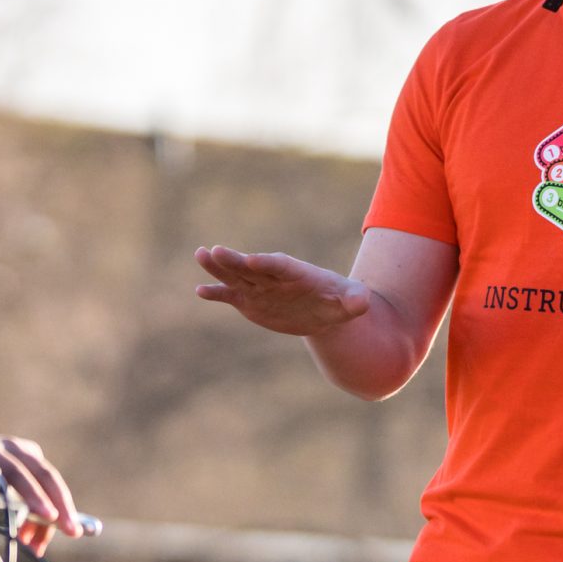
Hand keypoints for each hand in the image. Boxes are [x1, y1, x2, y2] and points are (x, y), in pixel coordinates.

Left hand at [0, 433, 83, 555]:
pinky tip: (35, 535)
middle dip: (59, 504)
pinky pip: (46, 484)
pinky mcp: (29, 457)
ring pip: (49, 479)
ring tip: (39, 546)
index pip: (14, 470)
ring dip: (54, 512)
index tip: (47, 517)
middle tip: (71, 531)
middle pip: (42, 472)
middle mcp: (7, 446)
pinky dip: (46, 510)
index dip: (32, 494)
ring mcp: (21, 450)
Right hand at [194, 246, 371, 335]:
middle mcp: (274, 276)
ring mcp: (260, 287)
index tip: (251, 260)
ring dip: (217, 267)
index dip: (266, 263)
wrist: (325, 310)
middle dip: (233, 260)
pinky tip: (200, 291)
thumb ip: (357, 299)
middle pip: (251, 267)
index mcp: (297, 272)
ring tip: (201, 255)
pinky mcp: (250, 300)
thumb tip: (362, 302)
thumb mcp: (353, 301)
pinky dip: (216, 293)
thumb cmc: (341, 301)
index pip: (280, 266)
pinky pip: (230, 296)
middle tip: (214, 250)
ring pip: (235, 277)